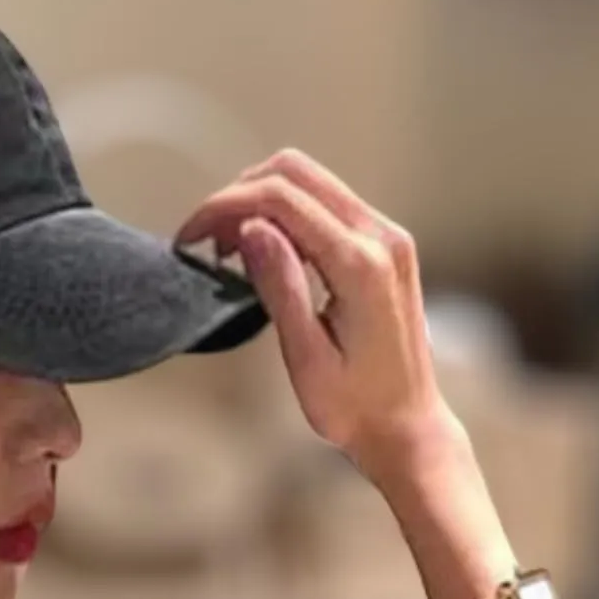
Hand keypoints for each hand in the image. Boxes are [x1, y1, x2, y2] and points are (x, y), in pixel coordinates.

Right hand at [178, 148, 458, 481]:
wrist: (409, 427)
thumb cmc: (355, 408)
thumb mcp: (307, 358)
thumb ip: (281, 287)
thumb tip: (249, 229)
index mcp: (361, 265)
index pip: (281, 199)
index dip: (224, 207)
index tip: (189, 238)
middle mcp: (381, 237)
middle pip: (296, 172)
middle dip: (238, 194)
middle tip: (205, 240)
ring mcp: (388, 237)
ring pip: (311, 181)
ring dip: (259, 200)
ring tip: (226, 248)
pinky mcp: (385, 245)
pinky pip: (327, 204)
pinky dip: (285, 213)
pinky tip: (261, 250)